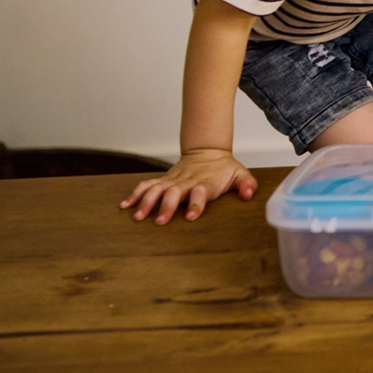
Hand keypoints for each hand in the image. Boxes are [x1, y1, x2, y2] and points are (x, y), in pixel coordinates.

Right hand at [119, 149, 255, 223]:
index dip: (197, 203)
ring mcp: (173, 181)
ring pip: (156, 190)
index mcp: (205, 183)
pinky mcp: (164, 181)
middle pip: (174, 193)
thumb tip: (248, 195)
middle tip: (160, 221)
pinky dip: (135, 194)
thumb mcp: (240, 174)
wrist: (208, 151)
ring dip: (146, 202)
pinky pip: (147, 185)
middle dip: (167, 207)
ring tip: (137, 217)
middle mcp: (186, 182)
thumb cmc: (223, 168)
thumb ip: (246, 184)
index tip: (192, 216)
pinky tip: (124, 205)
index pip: (201, 193)